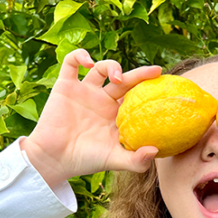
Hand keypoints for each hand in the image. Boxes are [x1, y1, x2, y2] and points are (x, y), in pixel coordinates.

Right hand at [20, 49, 160, 187]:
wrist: (54, 159)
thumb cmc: (85, 161)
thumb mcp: (115, 161)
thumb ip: (136, 160)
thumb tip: (157, 150)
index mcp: (116, 115)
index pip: (136, 96)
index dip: (148, 89)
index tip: (163, 85)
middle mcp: (102, 100)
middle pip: (124, 80)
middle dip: (140, 74)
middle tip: (154, 71)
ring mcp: (84, 92)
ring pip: (101, 68)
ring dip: (111, 65)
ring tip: (116, 77)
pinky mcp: (65, 86)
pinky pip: (71, 63)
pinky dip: (79, 56)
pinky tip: (88, 62)